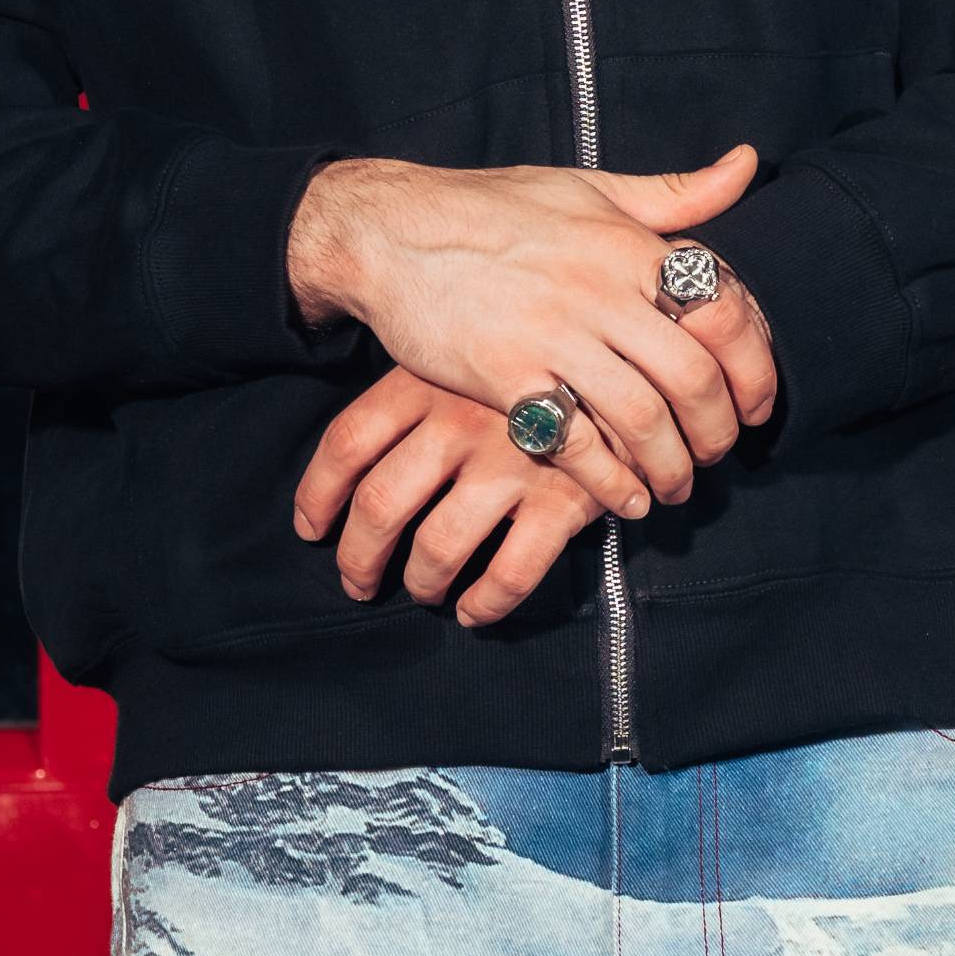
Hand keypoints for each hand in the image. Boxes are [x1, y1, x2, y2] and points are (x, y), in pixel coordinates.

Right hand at [286, 142, 779, 504]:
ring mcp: (552, 336)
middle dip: (719, 430)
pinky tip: (623, 499)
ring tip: (675, 486)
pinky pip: (575, 444)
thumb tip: (746, 165)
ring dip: (671, 467)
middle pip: (693, 378)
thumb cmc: (492, 208)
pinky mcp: (505, 377)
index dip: (756, 368)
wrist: (390, 231)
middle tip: (718, 454)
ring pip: (642, 419)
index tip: (757, 404)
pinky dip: (611, 483)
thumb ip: (674, 193)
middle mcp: (599, 290)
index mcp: (628, 244)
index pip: (725, 311)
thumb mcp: (589, 188)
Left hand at [295, 370, 635, 626]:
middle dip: (359, 559)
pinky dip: (484, 604)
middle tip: (360, 583)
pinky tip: (474, 612)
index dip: (318, 496)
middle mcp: (457, 421)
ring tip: (425, 593)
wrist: (642, 348)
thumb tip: (365, 443)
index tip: (312, 529)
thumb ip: (422, 381)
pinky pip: (510, 574)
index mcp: (425, 378)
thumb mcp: (471, 344)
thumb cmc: (544, 350)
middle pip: (379, 506)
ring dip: (421, 584)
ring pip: (436, 547)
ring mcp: (509, 463)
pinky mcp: (562, 500)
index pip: (346, 443)